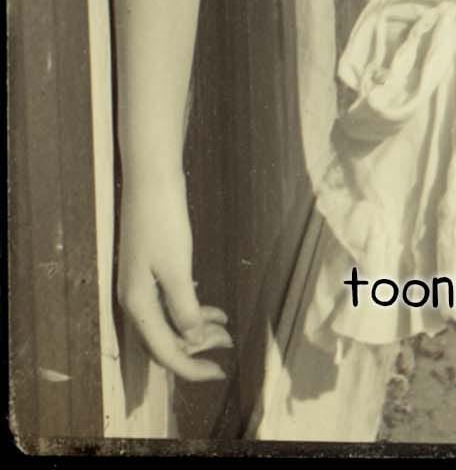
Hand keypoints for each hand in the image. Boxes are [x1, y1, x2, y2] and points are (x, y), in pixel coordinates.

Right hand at [117, 170, 232, 382]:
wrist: (150, 178)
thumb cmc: (164, 221)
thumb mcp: (177, 268)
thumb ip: (184, 308)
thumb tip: (191, 339)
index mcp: (137, 304)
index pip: (164, 351)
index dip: (191, 367)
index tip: (220, 373)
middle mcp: (133, 299)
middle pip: (164, 340)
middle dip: (196, 348)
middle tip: (228, 343)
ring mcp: (139, 283)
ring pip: (167, 321)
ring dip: (195, 327)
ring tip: (224, 326)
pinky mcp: (147, 267)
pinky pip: (168, 302)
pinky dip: (190, 307)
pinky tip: (209, 306)